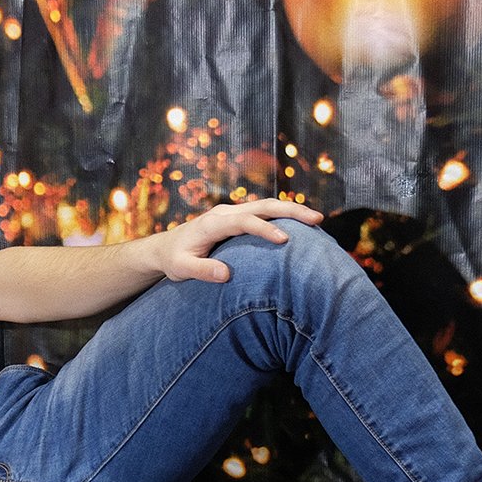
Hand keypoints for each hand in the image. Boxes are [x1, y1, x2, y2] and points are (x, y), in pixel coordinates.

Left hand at [150, 199, 323, 283]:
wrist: (165, 247)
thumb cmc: (174, 260)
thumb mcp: (181, 269)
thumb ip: (201, 271)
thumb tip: (226, 275)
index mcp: (212, 224)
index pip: (243, 221)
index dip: (264, 229)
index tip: (285, 240)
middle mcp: (224, 213)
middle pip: (262, 206)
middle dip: (290, 210)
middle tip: (317, 219)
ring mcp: (231, 212)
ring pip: (266, 206)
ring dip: (291, 210)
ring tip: (317, 220)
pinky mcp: (237, 217)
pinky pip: (263, 213)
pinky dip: (283, 216)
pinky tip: (301, 226)